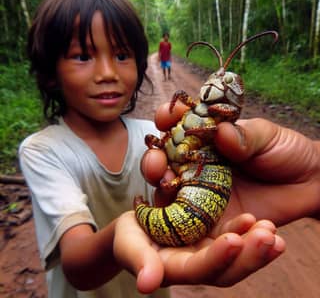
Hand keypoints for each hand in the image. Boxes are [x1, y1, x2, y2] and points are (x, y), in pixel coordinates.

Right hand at [113, 211, 284, 293]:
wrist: (136, 231)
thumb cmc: (128, 237)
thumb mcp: (129, 245)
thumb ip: (139, 261)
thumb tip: (147, 284)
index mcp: (175, 270)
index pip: (199, 270)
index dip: (217, 258)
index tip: (233, 239)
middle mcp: (196, 265)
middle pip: (227, 269)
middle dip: (249, 255)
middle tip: (268, 236)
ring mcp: (206, 252)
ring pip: (237, 257)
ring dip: (256, 245)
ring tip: (272, 230)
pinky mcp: (212, 237)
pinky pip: (235, 238)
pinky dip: (250, 232)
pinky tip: (264, 222)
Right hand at [141, 102, 319, 224]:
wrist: (308, 184)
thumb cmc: (286, 151)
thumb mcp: (268, 136)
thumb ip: (246, 135)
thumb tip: (221, 132)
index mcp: (208, 138)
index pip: (180, 125)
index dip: (169, 118)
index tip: (167, 115)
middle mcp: (198, 163)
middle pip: (166, 160)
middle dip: (154, 158)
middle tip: (156, 160)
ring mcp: (202, 190)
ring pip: (171, 188)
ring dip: (161, 184)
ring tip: (164, 182)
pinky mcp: (211, 215)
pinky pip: (192, 217)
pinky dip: (184, 213)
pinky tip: (186, 208)